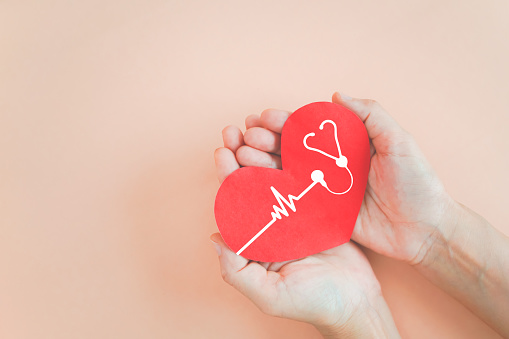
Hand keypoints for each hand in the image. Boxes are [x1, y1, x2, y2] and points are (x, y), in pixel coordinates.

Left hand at [212, 112, 399, 337]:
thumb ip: (236, 271)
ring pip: (277, 175)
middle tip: (236, 129)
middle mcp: (273, 223)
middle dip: (242, 154)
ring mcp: (297, 213)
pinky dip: (296, 159)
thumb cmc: (312, 303)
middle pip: (253, 182)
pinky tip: (292, 139)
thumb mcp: (269, 295)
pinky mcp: (320, 208)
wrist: (357, 304)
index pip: (235, 202)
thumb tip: (213, 238)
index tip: (222, 149)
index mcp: (256, 239)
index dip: (226, 175)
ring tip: (259, 126)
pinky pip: (305, 180)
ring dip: (266, 151)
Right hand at [219, 93, 453, 264]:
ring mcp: (323, 190)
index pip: (308, 129)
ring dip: (260, 163)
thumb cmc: (416, 183)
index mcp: (345, 145)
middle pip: (289, 149)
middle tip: (247, 138)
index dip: (283, 121)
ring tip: (242, 157)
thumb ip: (371, 115)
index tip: (263, 118)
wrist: (425, 230)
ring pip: (285, 173)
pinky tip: (250, 185)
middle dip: (264, 140)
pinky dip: (270, 193)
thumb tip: (336, 94)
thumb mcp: (399, 142)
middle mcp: (329, 165)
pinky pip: (292, 201)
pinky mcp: (322, 214)